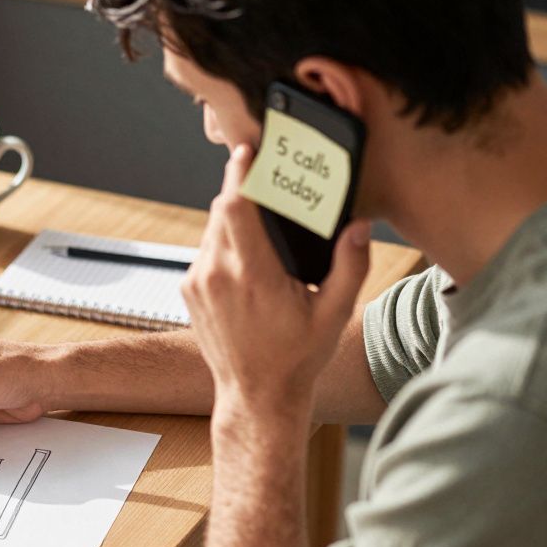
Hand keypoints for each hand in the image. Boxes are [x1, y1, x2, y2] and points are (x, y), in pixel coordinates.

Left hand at [182, 144, 370, 410]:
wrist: (256, 395)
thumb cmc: (296, 358)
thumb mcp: (334, 313)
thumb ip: (350, 266)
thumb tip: (357, 227)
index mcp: (252, 275)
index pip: (236, 208)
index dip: (240, 174)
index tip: (247, 151)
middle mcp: (217, 275)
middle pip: (222, 210)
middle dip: (242, 189)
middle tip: (264, 175)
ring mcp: (198, 282)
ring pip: (212, 228)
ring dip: (233, 216)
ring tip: (261, 216)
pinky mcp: (189, 290)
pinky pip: (205, 250)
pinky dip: (224, 242)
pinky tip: (247, 253)